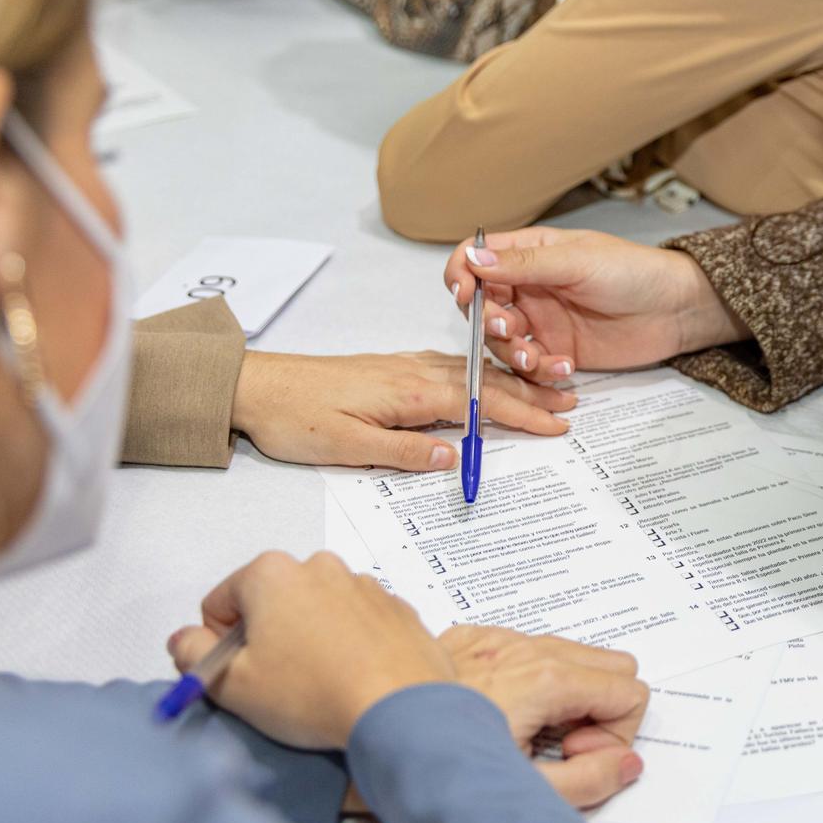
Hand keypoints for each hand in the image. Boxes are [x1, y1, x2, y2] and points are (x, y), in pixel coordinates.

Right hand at [169, 551, 454, 749]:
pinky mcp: (397, 608)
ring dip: (308, 640)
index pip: (220, 603)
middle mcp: (320, 566)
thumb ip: (192, 654)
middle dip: (266, 638)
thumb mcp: (231, 682)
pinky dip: (348, 644)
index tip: (239, 674)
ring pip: (315, 612)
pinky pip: (356, 623)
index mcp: (272, 573)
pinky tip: (354, 678)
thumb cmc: (310, 692)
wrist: (400, 707)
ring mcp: (364, 584)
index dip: (219, 643)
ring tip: (320, 684)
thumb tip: (184, 640)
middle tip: (278, 683)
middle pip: (270, 603)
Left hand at [231, 349, 576, 470]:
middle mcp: (412, 372)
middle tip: (569, 405)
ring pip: (470, 371)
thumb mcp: (348, 446)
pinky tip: (486, 377)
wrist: (253, 385)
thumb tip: (453, 456)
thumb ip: (404, 452)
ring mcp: (402, 366)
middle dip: (531, 394)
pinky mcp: (389, 368)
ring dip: (511, 381)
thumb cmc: (295, 418)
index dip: (522, 416)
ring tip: (543, 389)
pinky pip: (449, 367)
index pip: (481, 404)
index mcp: (409, 392)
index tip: (556, 425)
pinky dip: (479, 372)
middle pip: (485, 382)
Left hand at [440, 625, 649, 806]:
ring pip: (572, 652)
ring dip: (566, 696)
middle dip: (599, 710)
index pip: (630, 693)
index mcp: (546, 680)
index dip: (612, 737)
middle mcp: (525, 649)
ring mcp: (496, 640)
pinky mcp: (469, 639)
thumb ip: (589, 782)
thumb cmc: (433, 771)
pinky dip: (528, 677)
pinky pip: (528, 645)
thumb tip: (626, 765)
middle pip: (613, 664)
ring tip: (523, 734)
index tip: (570, 759)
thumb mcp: (522, 794)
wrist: (363, 741)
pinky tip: (497, 712)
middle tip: (555, 748)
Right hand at [443, 226, 749, 383]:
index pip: (476, 259)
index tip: (465, 294)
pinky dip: (539, 371)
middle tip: (509, 327)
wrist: (676, 311)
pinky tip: (566, 366)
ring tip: (536, 356)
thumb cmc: (634, 272)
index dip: (462, 275)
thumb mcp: (578, 261)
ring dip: (511, 351)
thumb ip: (524, 264)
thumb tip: (473, 259)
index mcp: (529, 253)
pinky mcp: (557, 351)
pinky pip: (530, 366)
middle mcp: (529, 287)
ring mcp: (542, 321)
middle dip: (487, 321)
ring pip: (501, 341)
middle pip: (481, 306)